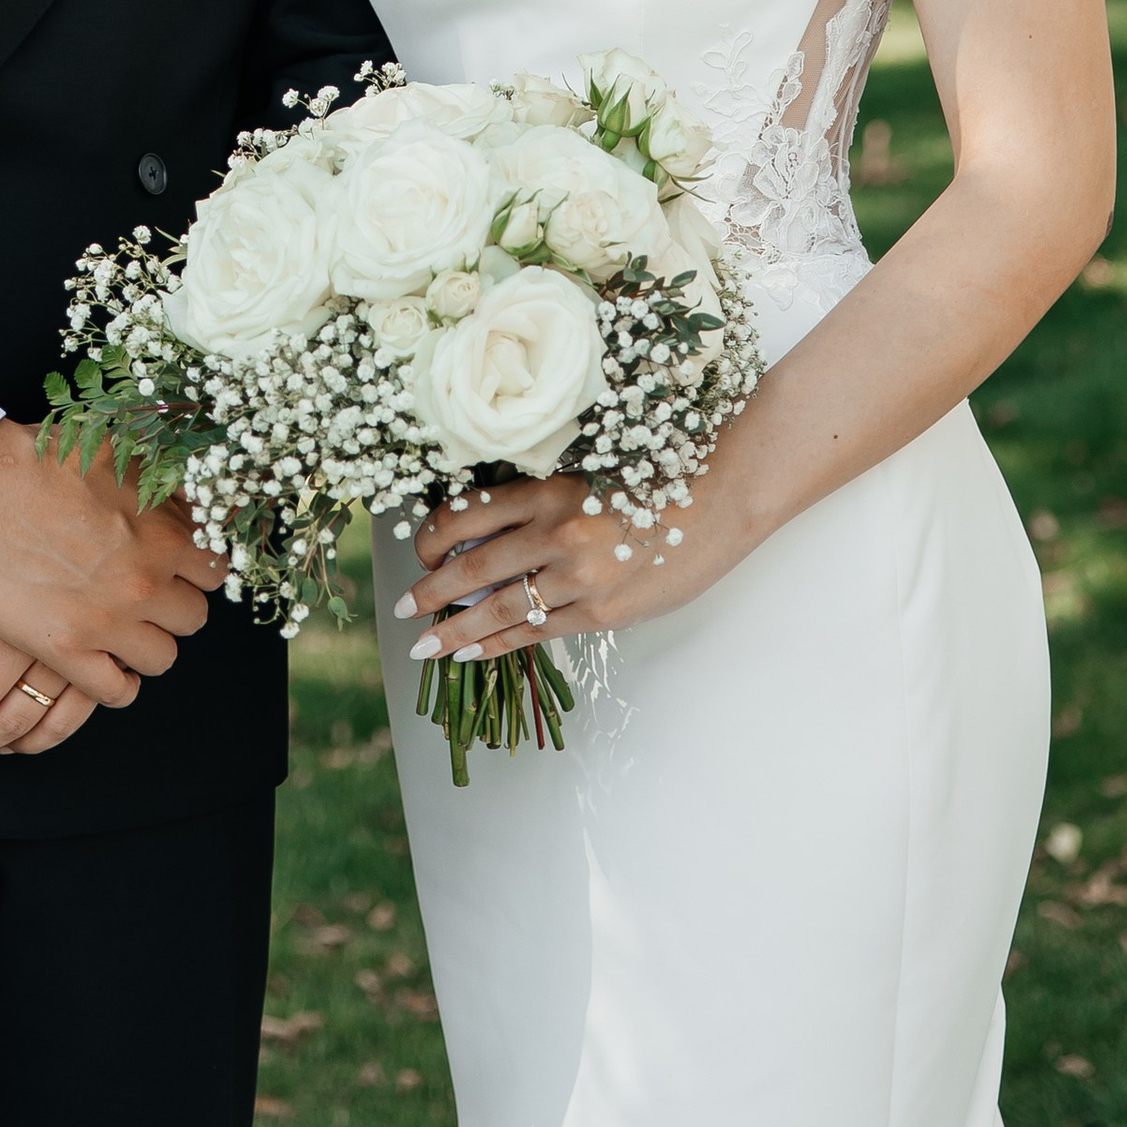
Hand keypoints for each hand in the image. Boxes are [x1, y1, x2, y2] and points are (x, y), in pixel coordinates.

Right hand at [0, 417, 229, 713]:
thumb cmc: (51, 459)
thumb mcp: (127, 456)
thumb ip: (167, 488)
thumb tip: (197, 500)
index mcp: (166, 536)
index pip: (215, 574)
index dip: (194, 573)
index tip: (176, 571)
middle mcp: (145, 582)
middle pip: (193, 619)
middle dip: (173, 608)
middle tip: (147, 599)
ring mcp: (107, 620)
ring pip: (162, 659)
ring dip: (147, 645)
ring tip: (126, 632)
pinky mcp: (65, 648)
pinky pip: (115, 692)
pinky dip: (117, 684)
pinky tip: (106, 667)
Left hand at [392, 472, 721, 662]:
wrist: (722, 496)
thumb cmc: (659, 477)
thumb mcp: (590, 475)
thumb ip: (545, 503)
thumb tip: (490, 539)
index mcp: (548, 487)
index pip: (468, 513)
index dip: (433, 536)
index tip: (419, 551)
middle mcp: (555, 530)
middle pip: (471, 565)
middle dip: (431, 591)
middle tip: (403, 608)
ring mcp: (578, 576)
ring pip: (498, 607)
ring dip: (455, 630)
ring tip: (425, 645)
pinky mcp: (602, 612)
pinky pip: (538, 632)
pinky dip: (501, 643)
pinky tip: (475, 651)